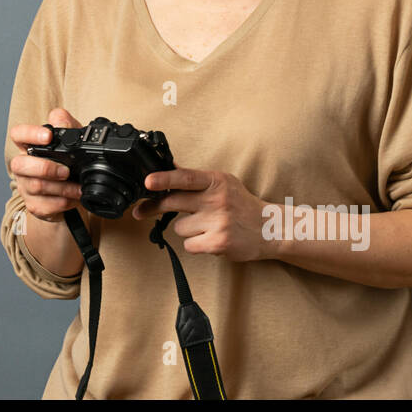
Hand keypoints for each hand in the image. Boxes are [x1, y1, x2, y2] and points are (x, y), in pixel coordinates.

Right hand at [8, 107, 86, 223]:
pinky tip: (72, 198)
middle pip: (20, 165)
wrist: (69, 191)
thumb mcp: (71, 139)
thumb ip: (66, 124)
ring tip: (77, 187)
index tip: (48, 136)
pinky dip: (62, 202)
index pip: (18, 134)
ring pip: (35, 186)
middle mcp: (23, 166)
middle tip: (66, 171)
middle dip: (45, 168)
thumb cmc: (67, 161)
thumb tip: (61, 121)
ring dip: (61, 188)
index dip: (30, 134)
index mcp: (28, 146)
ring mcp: (26, 187)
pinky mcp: (34, 205)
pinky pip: (43, 206)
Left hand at [132, 166, 276, 263]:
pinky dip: (195, 244)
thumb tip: (167, 166)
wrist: (270, 228)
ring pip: (179, 227)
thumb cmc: (241, 204)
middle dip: (154, 207)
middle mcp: (217, 200)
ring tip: (205, 227)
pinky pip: (189, 244)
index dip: (164, 179)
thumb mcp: (223, 183)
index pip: (185, 177)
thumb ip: (195, 179)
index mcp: (216, 181)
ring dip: (187, 229)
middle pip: (173, 203)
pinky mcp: (218, 243)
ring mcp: (218, 223)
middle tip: (141, 211)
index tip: (148, 182)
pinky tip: (210, 239)